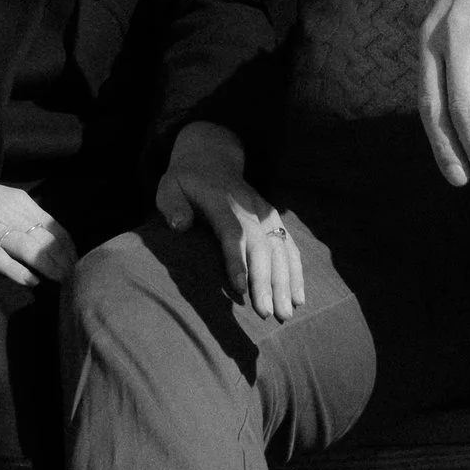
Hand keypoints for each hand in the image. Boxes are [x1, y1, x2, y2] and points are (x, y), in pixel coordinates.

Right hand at [0, 126, 74, 289]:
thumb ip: (20, 215)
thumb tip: (44, 237)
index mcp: (19, 201)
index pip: (54, 227)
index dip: (69, 248)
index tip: (78, 265)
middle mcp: (8, 213)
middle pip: (45, 240)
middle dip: (64, 262)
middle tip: (76, 280)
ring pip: (29, 248)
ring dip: (49, 267)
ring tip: (62, 283)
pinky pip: (0, 258)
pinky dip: (18, 271)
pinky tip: (32, 282)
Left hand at [156, 118, 305, 323]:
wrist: (212, 155)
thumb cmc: (185, 181)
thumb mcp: (169, 186)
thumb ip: (172, 205)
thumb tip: (179, 226)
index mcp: (221, 201)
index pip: (232, 232)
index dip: (237, 260)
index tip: (240, 289)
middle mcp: (248, 207)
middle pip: (262, 245)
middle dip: (267, 281)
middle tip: (268, 314)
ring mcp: (265, 212)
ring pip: (281, 248)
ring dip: (286, 281)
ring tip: (287, 313)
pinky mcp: (274, 218)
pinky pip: (290, 246)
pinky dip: (296, 271)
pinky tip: (299, 297)